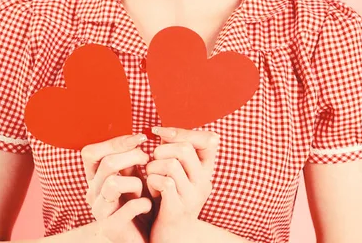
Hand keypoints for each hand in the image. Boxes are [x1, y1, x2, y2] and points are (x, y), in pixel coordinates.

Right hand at [81, 133, 153, 242]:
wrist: (143, 236)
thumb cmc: (139, 201)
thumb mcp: (132, 175)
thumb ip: (130, 158)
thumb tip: (139, 136)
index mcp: (94, 178)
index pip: (91, 152)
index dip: (115, 142)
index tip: (140, 139)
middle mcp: (92, 193)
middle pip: (106, 163)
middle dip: (131, 156)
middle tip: (147, 160)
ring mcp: (99, 211)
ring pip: (112, 183)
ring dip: (135, 181)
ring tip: (145, 188)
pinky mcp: (111, 228)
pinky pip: (127, 208)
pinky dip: (143, 203)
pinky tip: (148, 205)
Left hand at [144, 126, 219, 242]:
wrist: (171, 237)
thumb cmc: (168, 197)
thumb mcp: (176, 171)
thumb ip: (173, 150)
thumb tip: (160, 130)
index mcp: (206, 170)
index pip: (210, 139)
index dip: (183, 131)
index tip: (160, 133)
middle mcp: (204, 182)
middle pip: (185, 148)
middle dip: (162, 149)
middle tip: (153, 161)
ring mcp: (193, 197)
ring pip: (172, 164)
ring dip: (153, 166)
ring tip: (151, 177)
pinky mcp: (178, 209)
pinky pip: (164, 182)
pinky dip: (152, 181)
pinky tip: (152, 189)